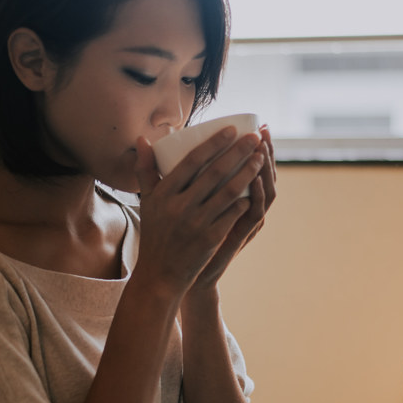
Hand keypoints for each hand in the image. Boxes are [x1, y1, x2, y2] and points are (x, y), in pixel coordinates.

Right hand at [132, 126, 265, 294]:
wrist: (159, 274)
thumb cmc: (155, 233)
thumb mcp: (147, 201)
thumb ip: (145, 169)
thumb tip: (142, 139)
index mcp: (163, 193)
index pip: (193, 160)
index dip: (214, 142)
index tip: (232, 129)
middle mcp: (179, 206)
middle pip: (215, 172)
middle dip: (239, 151)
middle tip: (255, 137)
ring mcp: (196, 223)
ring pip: (229, 191)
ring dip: (248, 172)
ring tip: (261, 158)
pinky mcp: (210, 239)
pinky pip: (232, 214)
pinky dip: (246, 200)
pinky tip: (257, 189)